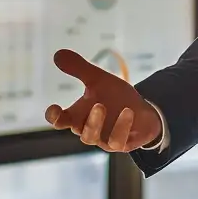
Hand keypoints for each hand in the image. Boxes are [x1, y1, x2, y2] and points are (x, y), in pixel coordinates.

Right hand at [46, 48, 162, 152]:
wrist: (143, 111)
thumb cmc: (115, 97)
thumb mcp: (98, 79)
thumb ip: (79, 68)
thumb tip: (57, 54)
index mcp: (78, 115)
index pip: (59, 119)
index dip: (54, 116)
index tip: (54, 109)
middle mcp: (88, 129)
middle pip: (77, 129)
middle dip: (84, 117)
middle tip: (95, 103)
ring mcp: (104, 139)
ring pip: (92, 137)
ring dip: (96, 123)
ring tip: (102, 106)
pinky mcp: (121, 144)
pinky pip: (117, 142)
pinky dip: (121, 127)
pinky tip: (128, 112)